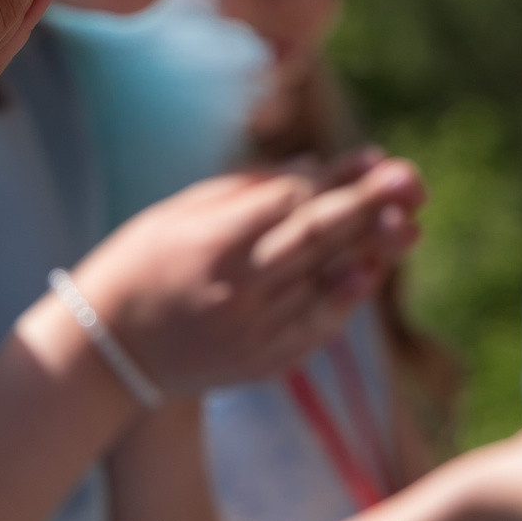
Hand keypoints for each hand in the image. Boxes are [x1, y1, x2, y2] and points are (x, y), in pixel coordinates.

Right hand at [68, 151, 425, 393]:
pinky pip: (315, 327)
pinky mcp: (260, 362)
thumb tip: (316, 168)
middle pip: (315, 239)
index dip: (333, 180)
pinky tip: (369, 271)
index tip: (372, 158)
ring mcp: (251, 330)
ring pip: (323, 282)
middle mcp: (235, 288)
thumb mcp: (179, 212)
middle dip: (368, 205)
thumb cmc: (143, 263)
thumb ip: (248, 190)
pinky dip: (344, 298)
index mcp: (210, 243)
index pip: (287, 203)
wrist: (110, 350)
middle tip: (412, 179)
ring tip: (409, 223)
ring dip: (370, 250)